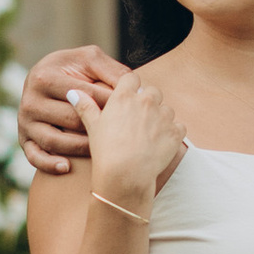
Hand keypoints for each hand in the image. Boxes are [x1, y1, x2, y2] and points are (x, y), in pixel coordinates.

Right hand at [20, 42, 122, 175]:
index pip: (84, 95)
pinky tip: (67, 167)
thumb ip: (111, 69)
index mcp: (44, 77)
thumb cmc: (74, 68)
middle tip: (123, 133)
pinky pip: (35, 157)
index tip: (133, 111)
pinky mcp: (23, 139)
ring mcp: (24, 122)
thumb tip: (136, 87)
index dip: (111, 103)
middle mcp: (29, 99)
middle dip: (99, 126)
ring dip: (80, 148)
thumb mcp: (90, 60)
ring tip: (102, 148)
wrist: (45, 77)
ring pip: (54, 141)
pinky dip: (49, 164)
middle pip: (70, 120)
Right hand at [78, 66, 184, 216]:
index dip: (130, 87)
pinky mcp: (176, 132)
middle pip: (153, 91)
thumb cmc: (106, 151)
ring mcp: (163, 116)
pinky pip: (178, 126)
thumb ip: (86, 106)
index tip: (128, 98)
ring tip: (149, 135)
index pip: (131, 78)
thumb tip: (74, 92)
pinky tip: (161, 144)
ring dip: (161, 117)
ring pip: (167, 109)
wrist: (126, 175)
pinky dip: (172, 133)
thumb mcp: (92, 126)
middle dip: (148, 101)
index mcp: (124, 96)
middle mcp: (146, 101)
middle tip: (138, 120)